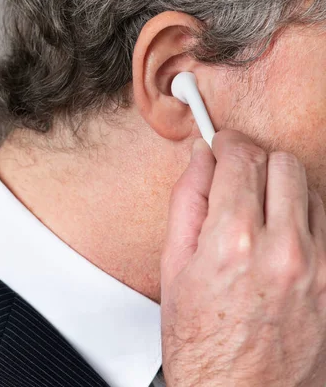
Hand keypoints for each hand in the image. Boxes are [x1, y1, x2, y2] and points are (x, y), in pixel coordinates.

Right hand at [161, 130, 325, 386]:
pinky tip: (281, 234)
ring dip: (283, 187)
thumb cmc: (201, 342)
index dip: (226, 142)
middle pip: (283, 163)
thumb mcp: (174, 268)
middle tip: (235, 174)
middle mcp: (286, 249)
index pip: (241, 159)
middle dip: (255, 160)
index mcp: (234, 242)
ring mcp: (320, 266)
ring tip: (257, 210)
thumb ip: (187, 202)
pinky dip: (305, 215)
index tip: (219, 143)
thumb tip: (199, 160)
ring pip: (312, 188)